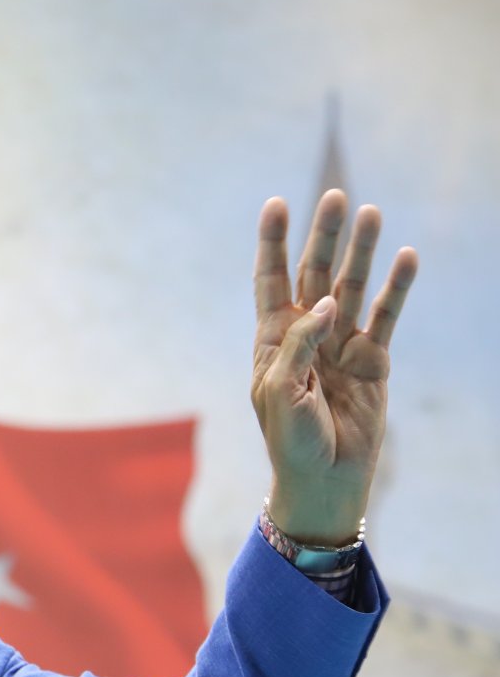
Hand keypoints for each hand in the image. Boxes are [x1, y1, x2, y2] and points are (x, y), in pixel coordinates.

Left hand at [251, 189, 417, 544]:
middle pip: (315, 273)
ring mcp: (342, 344)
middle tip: (335, 198)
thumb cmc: (290, 440)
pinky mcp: (374, 360)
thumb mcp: (280, 390)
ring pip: (353, 288)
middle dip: (323, 237)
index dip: (272, 243)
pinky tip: (405, 258)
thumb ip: (299, 344)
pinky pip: (386, 316)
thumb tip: (326, 304)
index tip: (275, 204)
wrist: (323, 479)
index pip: (270, 280)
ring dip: (361, 252)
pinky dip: (396, 288)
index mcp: (272, 339)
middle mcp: (307, 334)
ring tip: (371, 212)